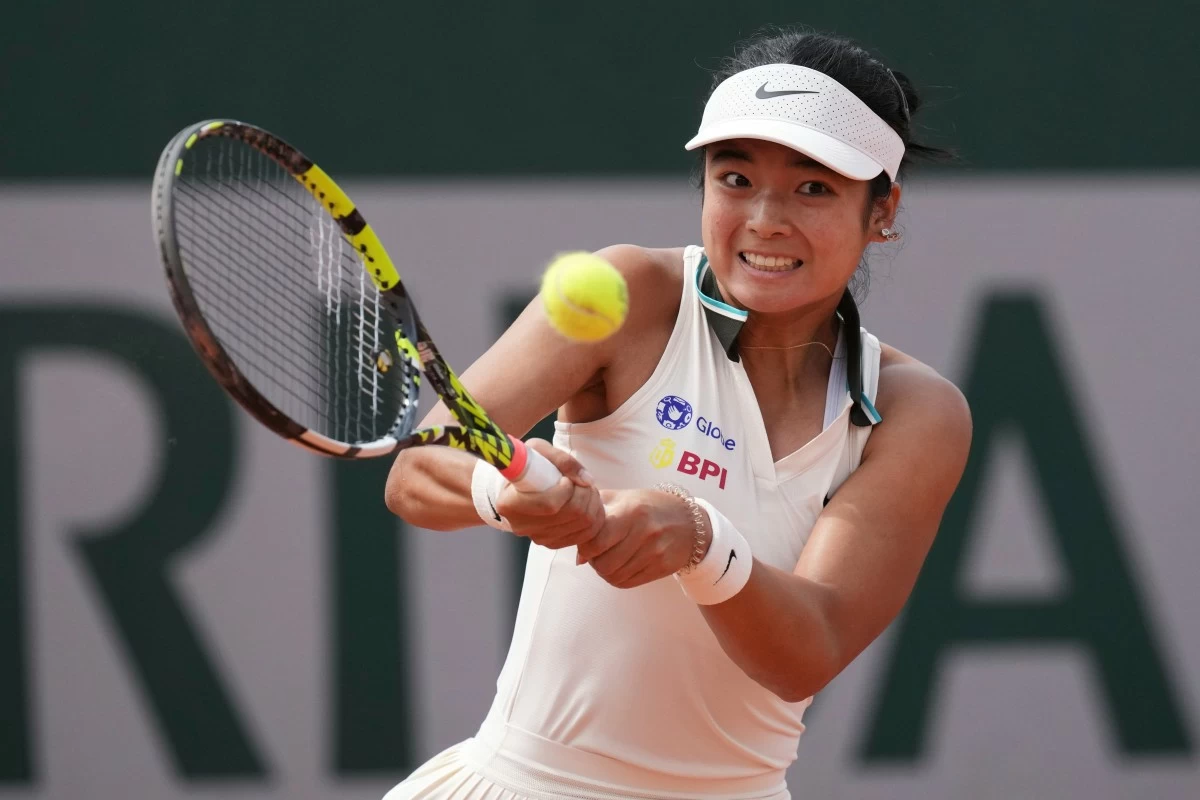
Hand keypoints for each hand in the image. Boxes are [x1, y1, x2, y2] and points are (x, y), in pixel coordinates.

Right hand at [495, 439, 604, 550]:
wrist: (520, 485)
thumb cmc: (527, 464)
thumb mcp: (539, 451)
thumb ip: (563, 461)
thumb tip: (587, 481)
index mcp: (510, 503)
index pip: (550, 504)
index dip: (567, 489)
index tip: (565, 479)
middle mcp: (522, 526)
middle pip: (572, 514)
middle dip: (586, 493)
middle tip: (580, 482)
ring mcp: (538, 537)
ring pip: (584, 524)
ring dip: (593, 503)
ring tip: (584, 489)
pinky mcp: (552, 543)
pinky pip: (586, 534)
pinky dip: (594, 517)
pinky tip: (587, 503)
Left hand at [575, 488, 702, 588]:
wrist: (689, 521)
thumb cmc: (648, 507)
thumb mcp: (622, 498)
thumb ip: (595, 517)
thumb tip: (578, 554)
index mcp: (631, 511)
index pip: (596, 540)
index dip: (586, 545)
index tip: (588, 541)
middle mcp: (645, 532)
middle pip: (603, 563)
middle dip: (594, 560)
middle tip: (597, 552)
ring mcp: (655, 552)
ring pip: (613, 576)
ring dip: (605, 570)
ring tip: (609, 557)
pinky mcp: (662, 567)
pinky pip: (627, 582)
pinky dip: (617, 577)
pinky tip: (621, 564)